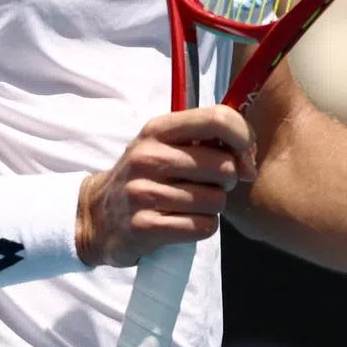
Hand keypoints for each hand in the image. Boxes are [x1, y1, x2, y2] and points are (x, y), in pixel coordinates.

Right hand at [75, 105, 257, 266]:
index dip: (243, 137)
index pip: (216, 119)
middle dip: (228, 179)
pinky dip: (202, 227)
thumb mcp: (164, 146)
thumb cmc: (145, 176)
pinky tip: (186, 223)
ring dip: (213, 206)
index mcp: (157, 129)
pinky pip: (201, 227)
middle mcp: (148, 156)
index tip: (244, 154)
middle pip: (222, 165)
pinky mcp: (144, 227)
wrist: (97, 216)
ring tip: (194, 204)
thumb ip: (206, 142)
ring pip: (215, 200)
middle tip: (212, 184)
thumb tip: (249, 161)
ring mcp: (143, 192)